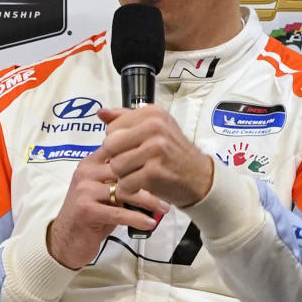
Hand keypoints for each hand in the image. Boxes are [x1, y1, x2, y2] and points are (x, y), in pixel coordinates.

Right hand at [46, 142, 170, 269]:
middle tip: (170, 187)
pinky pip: (118, 212)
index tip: (165, 163)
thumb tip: (152, 173)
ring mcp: (84, 190)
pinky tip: (150, 223)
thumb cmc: (91, 216)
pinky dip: (137, 218)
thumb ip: (121, 178)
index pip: (120, 150)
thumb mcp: (105, 191)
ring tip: (164, 207)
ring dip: (148, 200)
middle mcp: (86, 172)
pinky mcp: (86, 210)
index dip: (142, 154)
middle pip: (125, 169)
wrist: (66, 241)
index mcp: (90, 162)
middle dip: (150, 178)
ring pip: (124, 190)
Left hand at [99, 105, 213, 212]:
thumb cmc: (173, 154)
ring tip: (139, 174)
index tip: (133, 149)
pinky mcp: (154, 171)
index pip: (112, 128)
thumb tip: (101, 113)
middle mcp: (154, 127)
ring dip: (123, 176)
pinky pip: (125, 183)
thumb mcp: (154, 128)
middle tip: (133, 164)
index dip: (117, 143)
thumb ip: (126, 119)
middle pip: (110, 146)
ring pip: (116, 166)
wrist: (199, 178)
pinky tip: (142, 185)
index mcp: (151, 113)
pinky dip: (130, 188)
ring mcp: (155, 149)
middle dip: (116, 159)